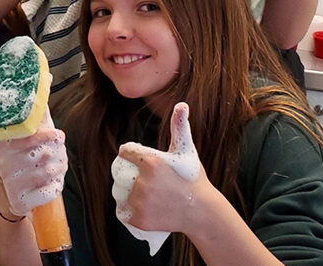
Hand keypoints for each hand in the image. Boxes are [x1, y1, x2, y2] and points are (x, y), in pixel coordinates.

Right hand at [0, 110, 67, 216]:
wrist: (8, 191)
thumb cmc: (19, 158)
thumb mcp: (21, 137)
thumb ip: (33, 117)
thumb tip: (42, 88)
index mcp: (4, 144)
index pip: (29, 137)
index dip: (47, 136)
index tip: (58, 136)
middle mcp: (5, 164)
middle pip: (44, 153)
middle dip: (58, 153)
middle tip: (58, 153)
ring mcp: (12, 183)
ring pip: (49, 171)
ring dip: (59, 169)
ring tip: (55, 167)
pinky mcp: (21, 200)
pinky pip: (50, 191)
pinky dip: (55, 186)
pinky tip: (49, 183)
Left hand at [112, 102, 211, 233]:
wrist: (201, 211)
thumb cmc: (193, 177)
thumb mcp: (187, 150)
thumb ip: (180, 126)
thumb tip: (181, 104)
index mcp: (151, 162)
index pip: (125, 152)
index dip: (129, 154)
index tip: (136, 158)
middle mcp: (143, 182)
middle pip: (120, 175)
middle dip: (127, 175)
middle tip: (140, 180)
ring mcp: (140, 202)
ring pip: (120, 194)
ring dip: (125, 194)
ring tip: (138, 194)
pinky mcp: (139, 219)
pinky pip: (123, 213)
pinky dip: (126, 212)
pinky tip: (134, 208)